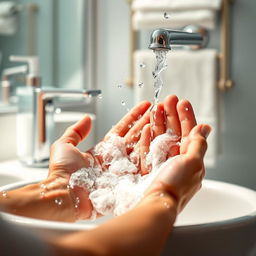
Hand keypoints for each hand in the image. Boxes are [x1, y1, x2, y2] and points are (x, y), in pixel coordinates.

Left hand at [47, 101, 150, 219]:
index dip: (133, 117)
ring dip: (152, 134)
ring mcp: (123, 170)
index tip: (145, 106)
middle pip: (135, 137)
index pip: (122, 129)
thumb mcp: (64, 146)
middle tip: (159, 110)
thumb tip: (87, 118)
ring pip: (141, 148)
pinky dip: (151, 153)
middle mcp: (115, 159)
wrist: (65, 196)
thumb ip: (76, 131)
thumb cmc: (62, 173)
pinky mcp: (128, 182)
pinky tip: (161, 141)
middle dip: (147, 122)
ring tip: (163, 120)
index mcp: (103, 150)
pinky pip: (143, 165)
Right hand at [138, 95, 210, 212]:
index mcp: (190, 158)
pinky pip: (148, 148)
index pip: (189, 132)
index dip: (186, 116)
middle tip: (168, 99)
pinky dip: (148, 136)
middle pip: (174, 131)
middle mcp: (177, 159)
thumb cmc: (176, 185)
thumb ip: (198, 143)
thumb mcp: (193, 162)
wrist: (155, 204)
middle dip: (171, 115)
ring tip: (156, 108)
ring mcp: (162, 162)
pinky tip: (147, 127)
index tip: (181, 102)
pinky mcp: (149, 166)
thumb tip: (205, 127)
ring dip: (159, 122)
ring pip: (161, 137)